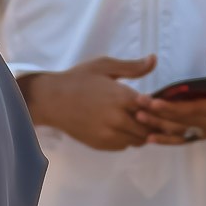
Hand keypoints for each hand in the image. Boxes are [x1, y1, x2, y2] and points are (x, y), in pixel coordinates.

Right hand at [20, 55, 156, 150]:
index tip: (148, 102)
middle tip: (143, 113)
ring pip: (138, 140)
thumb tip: (154, 59)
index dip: (155, 106)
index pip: (154, 109)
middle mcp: (118, 119)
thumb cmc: (77, 79)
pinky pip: (123, 146)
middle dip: (150, 122)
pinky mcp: (100, 144)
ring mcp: (108, 134)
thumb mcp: (104, 66)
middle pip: (149, 128)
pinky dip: (125, 138)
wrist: (50, 100)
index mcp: (122, 98)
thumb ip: (132, 66)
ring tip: (130, 120)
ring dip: (139, 132)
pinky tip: (118, 127)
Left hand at [134, 49, 205, 144]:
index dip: (174, 107)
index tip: (154, 102)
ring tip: (138, 116)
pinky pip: (182, 140)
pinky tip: (148, 138)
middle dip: (159, 113)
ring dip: (158, 125)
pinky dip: (166, 140)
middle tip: (138, 104)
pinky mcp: (201, 136)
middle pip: (183, 121)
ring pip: (179, 131)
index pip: (195, 109)